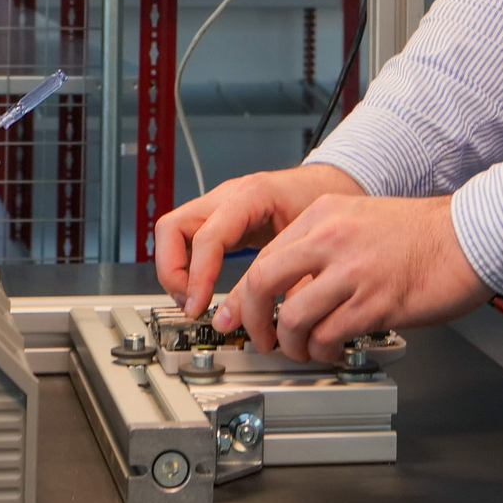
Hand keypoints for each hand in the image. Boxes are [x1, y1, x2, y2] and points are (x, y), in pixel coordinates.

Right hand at [155, 164, 364, 318]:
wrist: (330, 185)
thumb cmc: (322, 203)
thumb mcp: (309, 238)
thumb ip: (285, 275)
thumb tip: (264, 316)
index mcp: (250, 196)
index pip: (207, 236)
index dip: (197, 276)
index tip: (199, 306)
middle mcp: (226, 197)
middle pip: (172, 228)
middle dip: (173, 271)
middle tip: (190, 304)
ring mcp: (219, 206)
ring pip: (172, 234)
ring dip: (175, 271)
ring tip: (193, 301)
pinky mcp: (220, 221)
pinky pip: (186, 241)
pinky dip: (186, 267)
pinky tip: (202, 289)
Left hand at [216, 193, 495, 363]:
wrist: (469, 237)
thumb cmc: (421, 234)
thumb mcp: (359, 220)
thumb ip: (322, 246)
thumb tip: (289, 286)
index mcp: (323, 215)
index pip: (264, 257)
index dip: (243, 296)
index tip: (236, 316)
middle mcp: (332, 238)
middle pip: (263, 283)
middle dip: (252, 321)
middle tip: (260, 340)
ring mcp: (353, 270)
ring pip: (293, 316)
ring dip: (291, 345)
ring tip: (303, 351)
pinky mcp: (376, 302)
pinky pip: (329, 335)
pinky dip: (323, 351)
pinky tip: (331, 350)